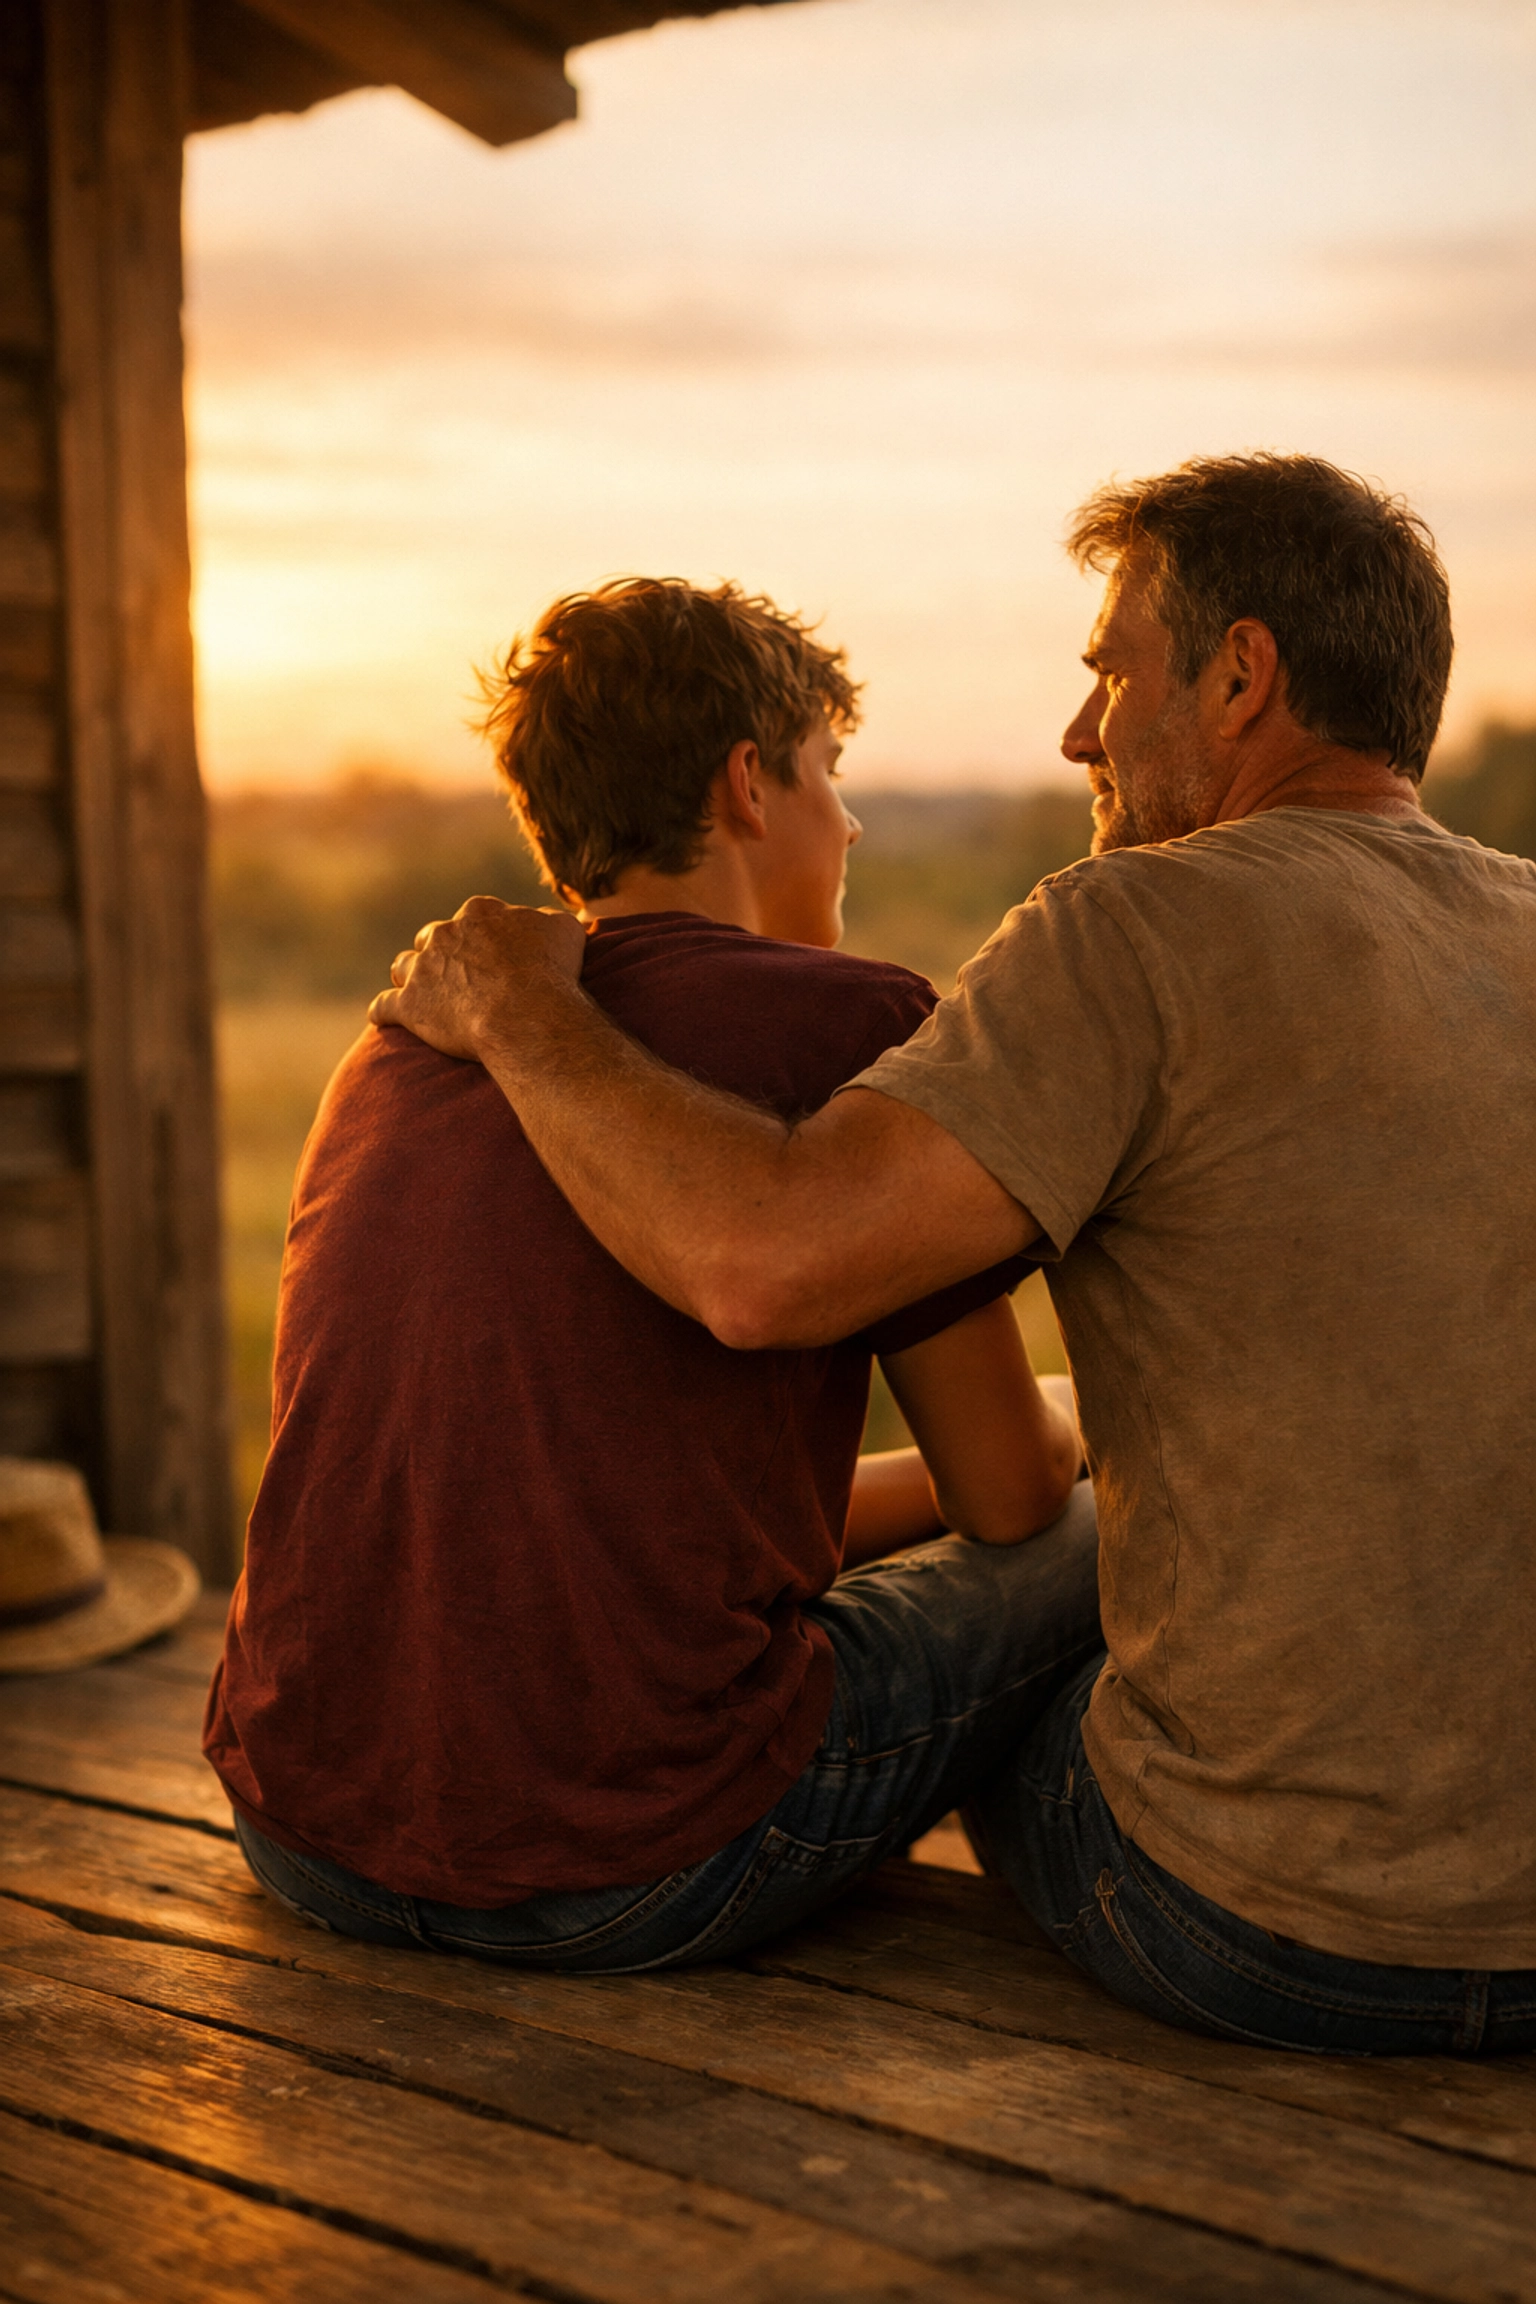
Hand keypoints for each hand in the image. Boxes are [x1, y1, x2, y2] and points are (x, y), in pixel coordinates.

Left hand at [367, 897, 586, 1061]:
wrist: (524, 1013)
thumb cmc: (549, 971)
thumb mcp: (564, 930)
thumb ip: (549, 919)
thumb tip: (545, 920)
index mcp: (480, 913)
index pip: (474, 917)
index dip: (481, 935)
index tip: (490, 952)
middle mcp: (445, 934)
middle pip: (432, 937)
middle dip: (440, 953)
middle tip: (454, 974)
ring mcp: (423, 968)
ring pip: (404, 966)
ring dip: (410, 976)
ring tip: (419, 992)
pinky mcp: (408, 1005)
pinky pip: (384, 1006)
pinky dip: (383, 1012)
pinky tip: (382, 1018)